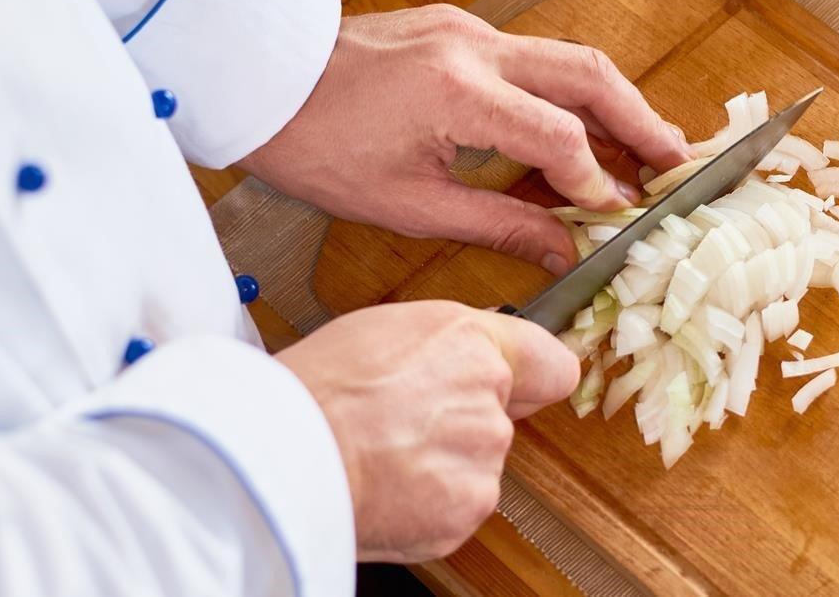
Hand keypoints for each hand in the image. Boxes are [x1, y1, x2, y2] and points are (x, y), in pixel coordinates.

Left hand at [241, 4, 691, 276]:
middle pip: (587, 74)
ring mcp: (466, 30)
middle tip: (677, 161)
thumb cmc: (316, 147)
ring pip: (566, 59)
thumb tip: (559, 248)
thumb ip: (494, 223)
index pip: (559, 133)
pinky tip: (576, 133)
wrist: (261, 81)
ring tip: (644, 148)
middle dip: (639, 119)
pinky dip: (565, 95)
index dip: (595, 178)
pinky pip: (530, 61)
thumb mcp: (404, 203)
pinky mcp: (456, 31)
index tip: (615, 214)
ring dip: (611, 102)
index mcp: (457, 92)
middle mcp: (474, 47)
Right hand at [274, 300, 578, 561]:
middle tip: (404, 424)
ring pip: (477, 463)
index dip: (533, 378)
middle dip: (464, 424)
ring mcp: (482, 457)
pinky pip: (459, 505)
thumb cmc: (316, 387)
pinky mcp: (467, 507)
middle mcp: (488, 397)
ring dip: (444, 466)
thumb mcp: (382, 330)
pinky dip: (430, 504)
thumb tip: (469, 357)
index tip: (523, 386)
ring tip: (385, 456)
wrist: (286, 454)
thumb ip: (444, 345)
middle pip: (502, 417)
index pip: (551, 364)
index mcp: (470, 342)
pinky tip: (388, 486)